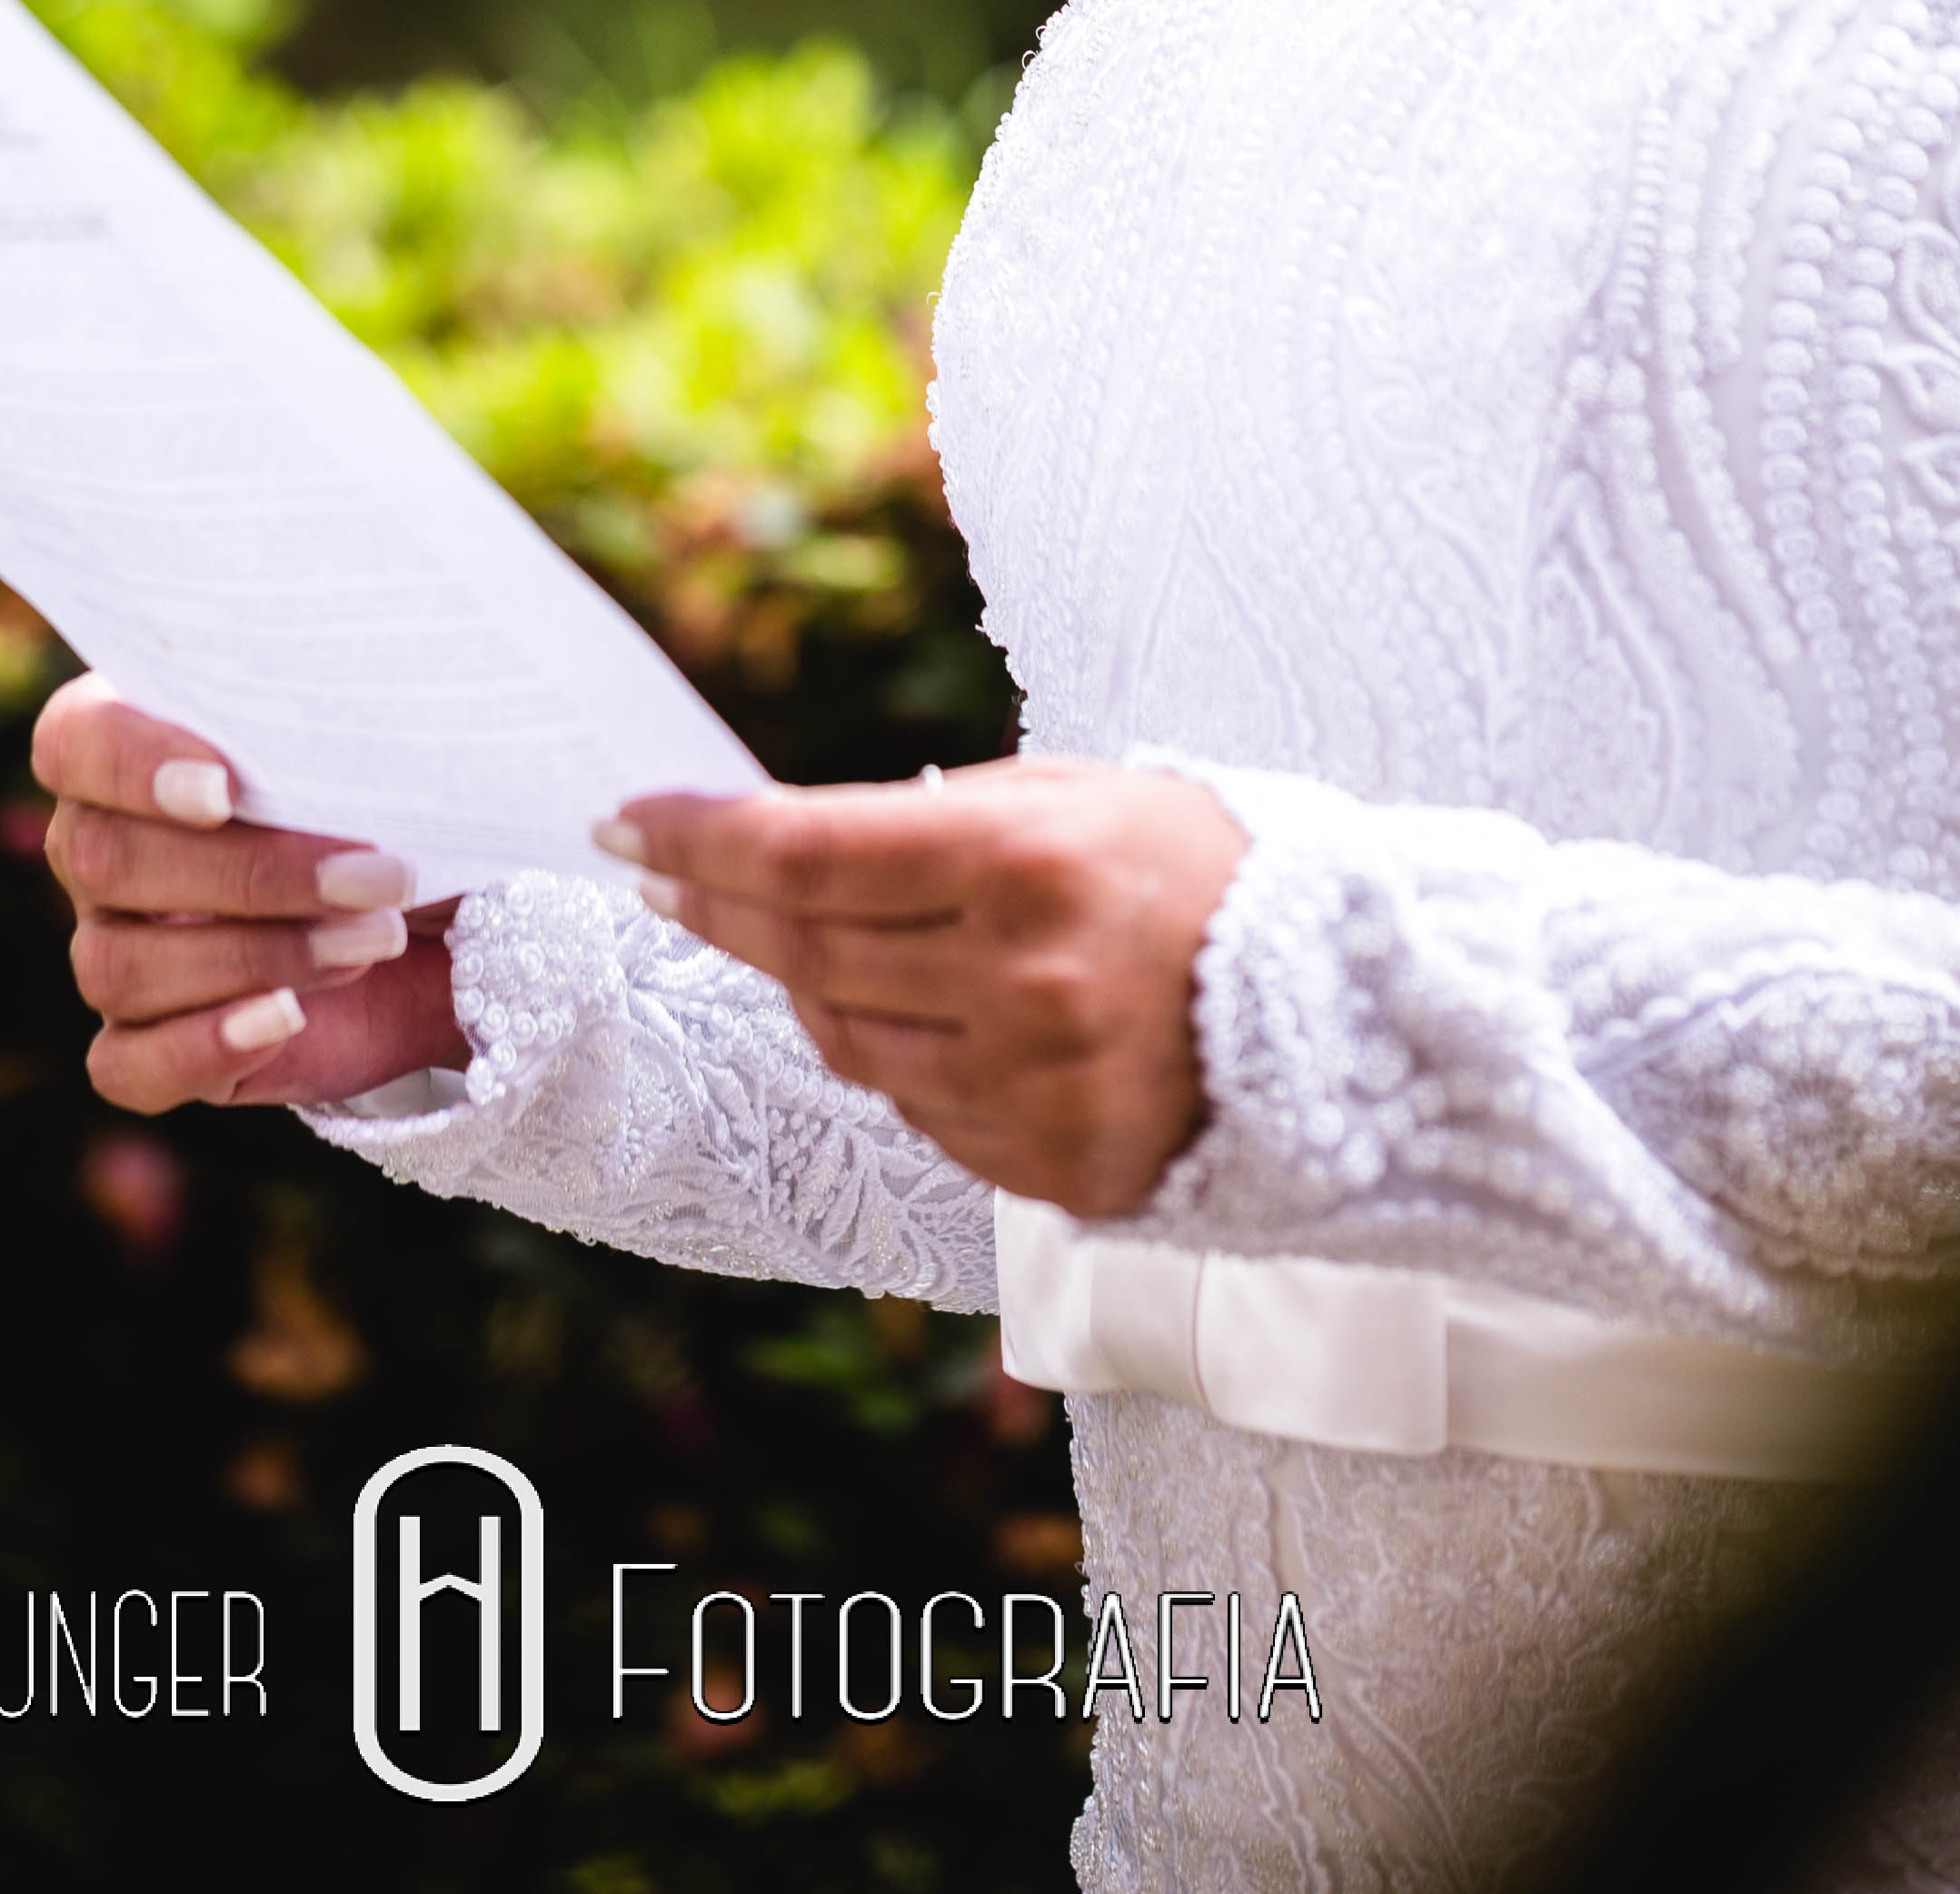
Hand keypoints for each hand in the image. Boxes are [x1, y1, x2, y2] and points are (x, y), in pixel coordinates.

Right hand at [31, 673, 465, 1113]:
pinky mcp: (147, 1044)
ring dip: (255, 956)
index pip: (78, 740)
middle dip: (249, 872)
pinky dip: (199, 1047)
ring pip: (118, 965)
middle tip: (371, 876)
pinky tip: (284, 1019)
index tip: (226, 791)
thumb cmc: (402, 797)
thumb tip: (339, 742)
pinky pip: (123, 1066)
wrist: (452, 914)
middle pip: (107, 860)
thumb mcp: (383, 748)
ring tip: (369, 941)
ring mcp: (114, 948)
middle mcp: (100, 845)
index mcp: (131, 739)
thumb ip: (334, 731)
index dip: (134, 765)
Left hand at [610, 758, 1244, 1220]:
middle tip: (662, 875)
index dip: (698, 838)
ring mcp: (1034, 1085)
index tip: (623, 822)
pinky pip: (920, 1111)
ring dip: (806, 986)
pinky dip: (897, 1055)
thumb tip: (781, 850)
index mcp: (1020, 860)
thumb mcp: (1070, 793)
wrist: (1336, 999)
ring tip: (804, 938)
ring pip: (848, 1042)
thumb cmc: (1187, 865)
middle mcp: (1018, 979)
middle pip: (806, 952)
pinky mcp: (1053, 1166)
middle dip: (716, 907)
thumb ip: (933, 819)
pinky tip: (920, 1011)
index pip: (804, 854)